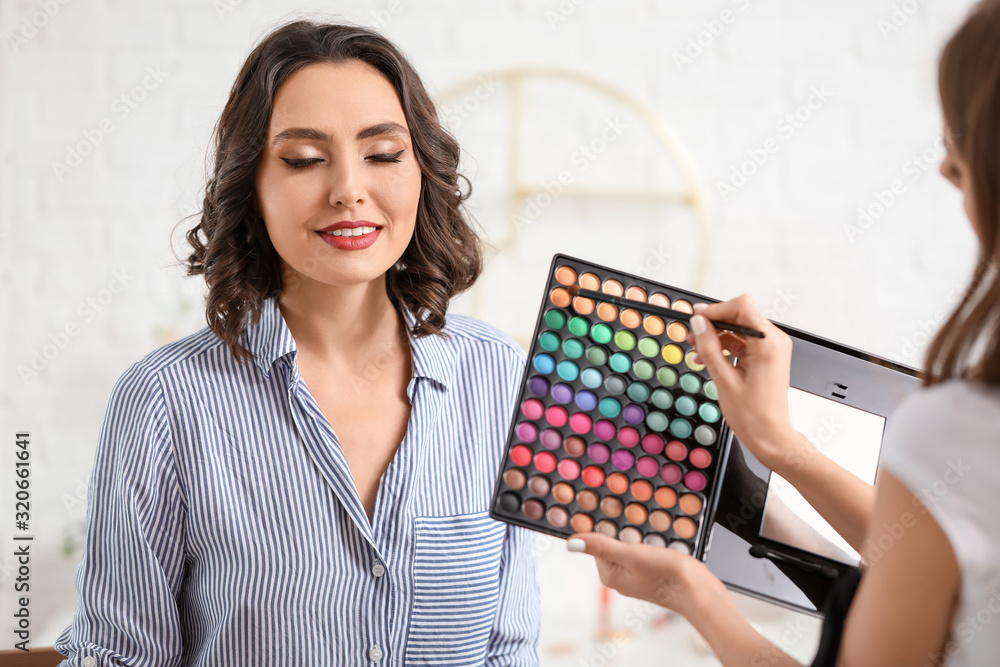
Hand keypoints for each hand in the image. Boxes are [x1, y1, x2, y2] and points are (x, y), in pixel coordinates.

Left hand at [568, 533, 799, 666]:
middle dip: (621, 526)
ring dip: (636, 531)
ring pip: (630, 544)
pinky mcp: (653, 574)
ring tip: (646, 521)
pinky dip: (648, 540)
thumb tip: (570, 542)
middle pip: (613, 542)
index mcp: (609, 574)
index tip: (607, 505)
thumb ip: (602, 546)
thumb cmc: (667, 574)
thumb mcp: (631, 554)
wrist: (700, 592)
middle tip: (632, 512)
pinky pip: (644, 550)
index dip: (602, 523)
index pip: (597, 541)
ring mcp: (637, 576)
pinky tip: (658, 534)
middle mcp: (620, 577)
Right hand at [688, 295, 803, 473]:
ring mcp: (771, 349)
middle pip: (740, 315)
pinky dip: (725, 347)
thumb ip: (710, 348)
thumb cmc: (755, 416)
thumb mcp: (724, 380)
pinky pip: (743, 342)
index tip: (697, 318)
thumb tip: (699, 324)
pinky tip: (709, 358)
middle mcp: (773, 342)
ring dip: (717, 336)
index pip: (742, 307)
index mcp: (768, 344)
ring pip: (739, 329)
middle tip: (693, 336)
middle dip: (714, 324)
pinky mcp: (766, 356)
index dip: (716, 309)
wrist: (771, 436)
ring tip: (698, 351)